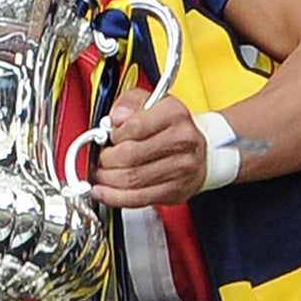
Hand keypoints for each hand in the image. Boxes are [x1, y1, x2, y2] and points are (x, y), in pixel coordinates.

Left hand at [89, 88, 207, 208]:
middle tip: (101, 157)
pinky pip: (138, 198)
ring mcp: (180, 168)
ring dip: (107, 179)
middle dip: (106, 159)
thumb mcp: (149, 101)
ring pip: (132, 179)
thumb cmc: (169, 126)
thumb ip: (128, 103)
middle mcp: (181, 140)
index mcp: (173, 114)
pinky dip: (115, 197)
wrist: (199, 150)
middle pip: (130, 156)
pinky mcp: (175, 190)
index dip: (113, 135)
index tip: (107, 137)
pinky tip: (103, 192)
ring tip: (100, 174)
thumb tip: (115, 117)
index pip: (134, 127)